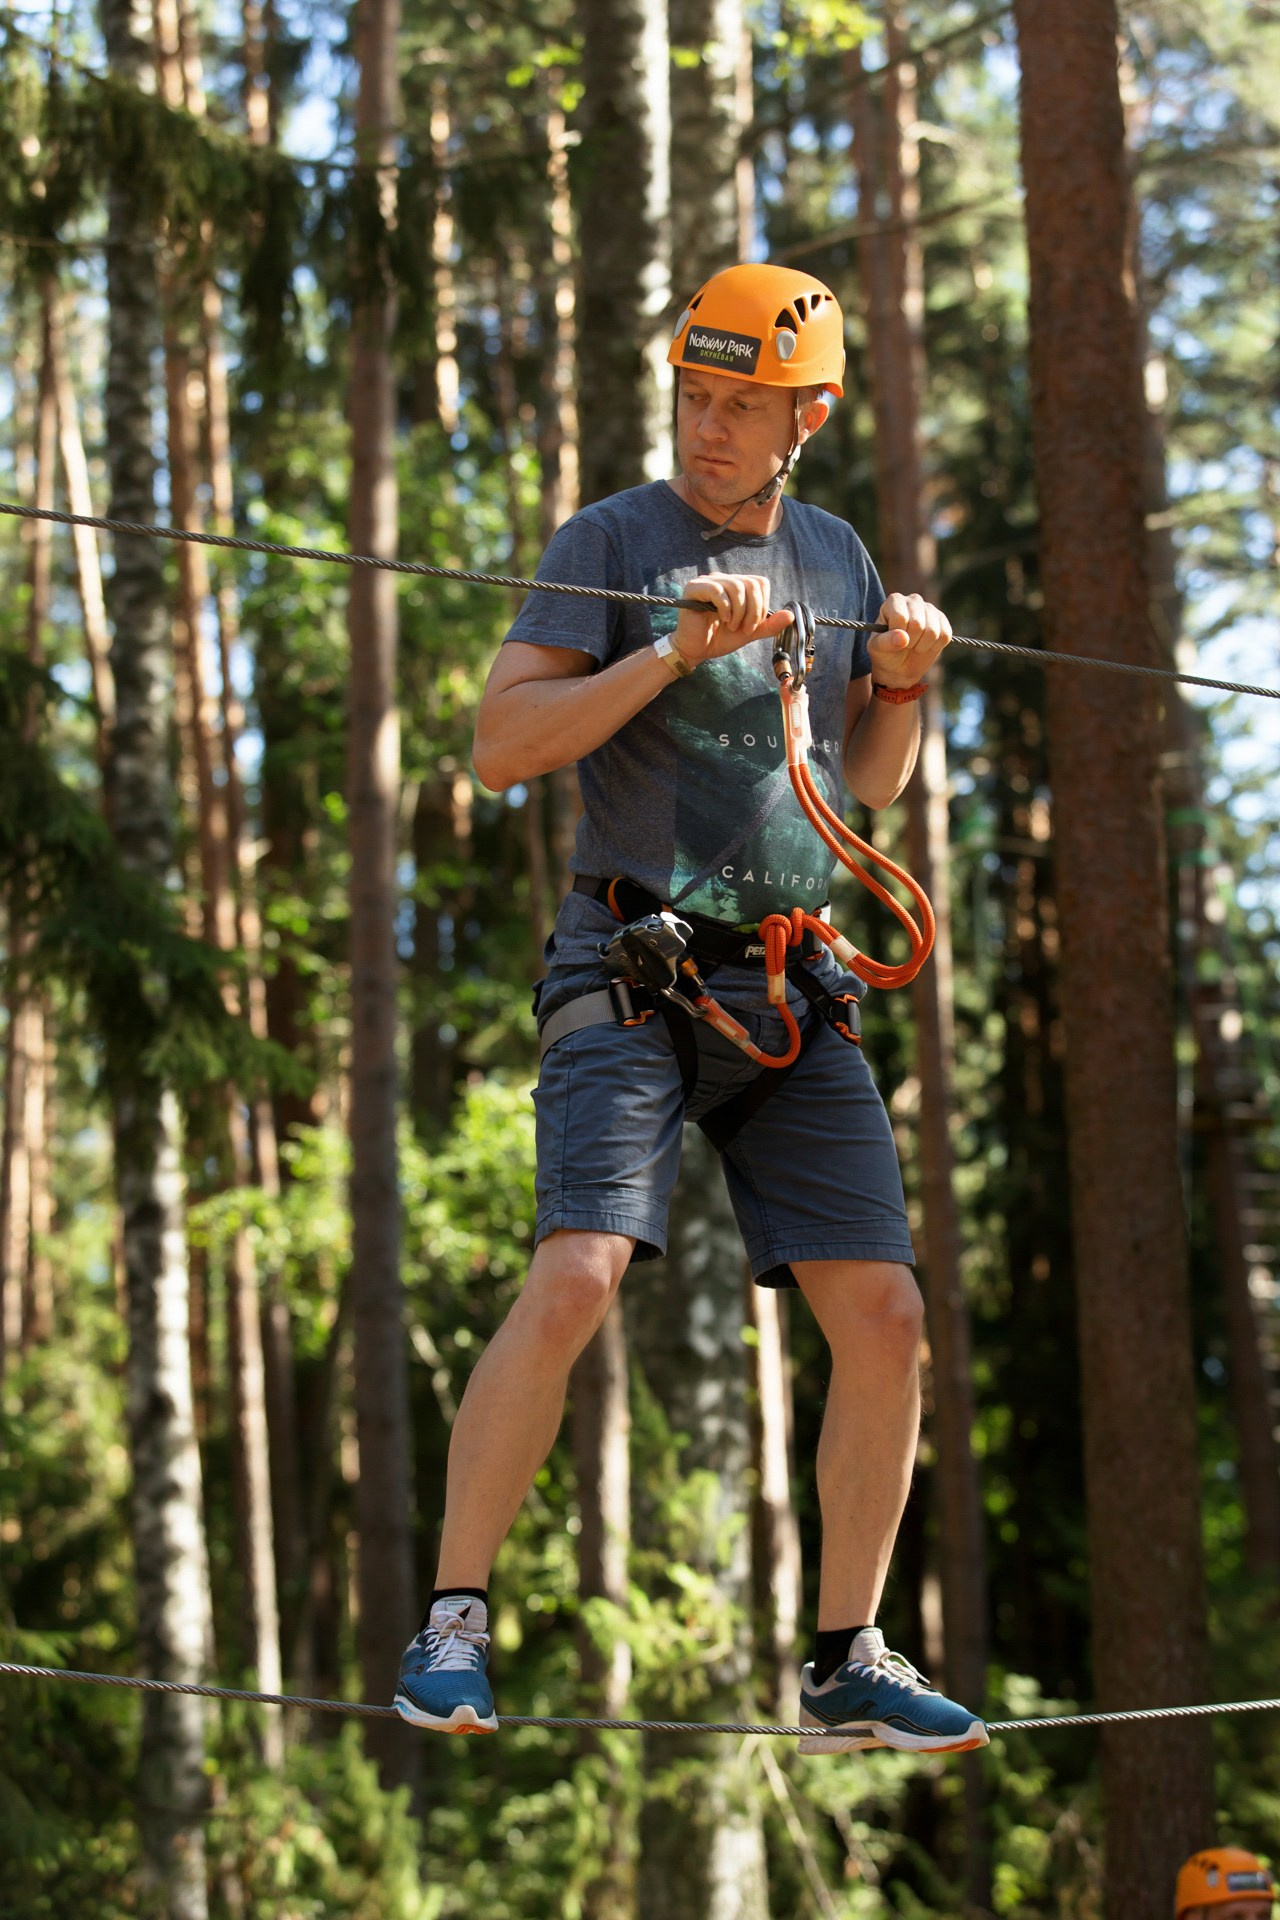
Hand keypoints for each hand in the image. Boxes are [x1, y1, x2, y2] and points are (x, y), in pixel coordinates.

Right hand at [671, 573, 793, 668]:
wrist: (696, 649)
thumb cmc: (720, 638)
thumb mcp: (749, 632)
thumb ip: (769, 625)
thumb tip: (790, 615)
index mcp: (737, 585)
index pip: (760, 583)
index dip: (762, 605)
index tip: (753, 625)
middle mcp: (723, 579)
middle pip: (751, 584)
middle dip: (753, 610)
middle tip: (744, 628)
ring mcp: (708, 581)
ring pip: (736, 587)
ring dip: (739, 612)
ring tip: (731, 626)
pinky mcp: (694, 588)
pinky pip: (717, 590)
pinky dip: (725, 608)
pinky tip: (721, 620)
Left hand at [869, 592, 951, 688]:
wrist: (899, 665)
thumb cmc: (885, 652)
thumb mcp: (877, 649)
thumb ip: (885, 642)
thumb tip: (902, 637)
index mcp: (895, 600)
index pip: (900, 617)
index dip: (897, 634)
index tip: (893, 639)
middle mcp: (914, 600)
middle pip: (917, 624)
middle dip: (910, 642)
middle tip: (904, 644)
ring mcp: (930, 609)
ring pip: (932, 631)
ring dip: (921, 646)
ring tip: (914, 645)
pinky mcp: (943, 621)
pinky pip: (944, 636)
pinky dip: (933, 647)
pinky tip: (925, 645)